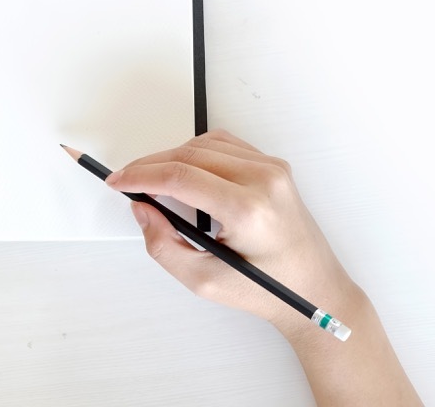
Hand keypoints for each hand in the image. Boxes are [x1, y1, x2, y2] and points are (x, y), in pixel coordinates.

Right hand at [106, 130, 360, 334]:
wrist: (315, 290)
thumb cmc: (269, 290)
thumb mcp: (204, 281)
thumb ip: (163, 245)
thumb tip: (143, 210)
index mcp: (249, 209)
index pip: (181, 176)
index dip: (141, 176)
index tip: (119, 181)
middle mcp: (264, 180)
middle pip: (189, 155)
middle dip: (151, 165)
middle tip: (128, 181)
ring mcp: (273, 169)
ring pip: (204, 144)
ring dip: (172, 157)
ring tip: (153, 180)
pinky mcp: (274, 167)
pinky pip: (225, 145)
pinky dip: (197, 153)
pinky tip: (184, 171)